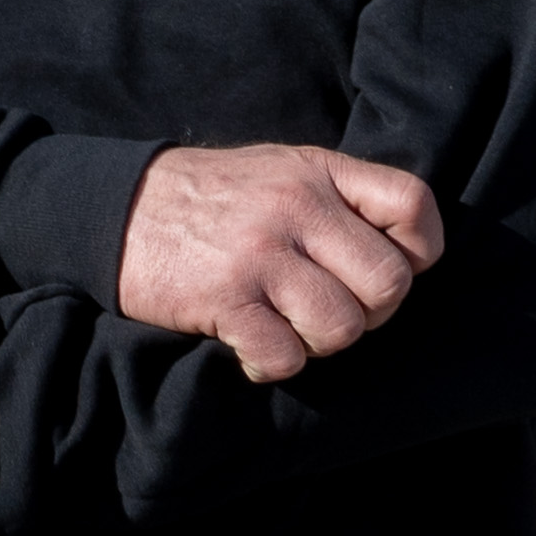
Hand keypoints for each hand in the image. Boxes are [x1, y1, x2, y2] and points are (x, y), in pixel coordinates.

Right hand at [115, 139, 441, 378]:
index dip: (419, 252)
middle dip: (369, 313)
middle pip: (388, 284)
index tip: (386, 269)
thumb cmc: (211, 198)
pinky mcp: (223, 298)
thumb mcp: (281, 170)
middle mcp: (296, 208)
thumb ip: (340, 199)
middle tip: (329, 309)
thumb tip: (403, 252)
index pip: (413, 207)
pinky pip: (285, 356)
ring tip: (286, 326)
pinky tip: (249, 347)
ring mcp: (260, 254)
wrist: (115, 206)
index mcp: (319, 172)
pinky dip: (271, 364)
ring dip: (319, 343)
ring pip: (341, 328)